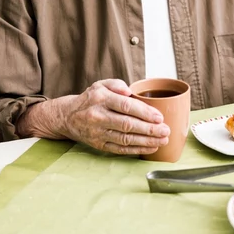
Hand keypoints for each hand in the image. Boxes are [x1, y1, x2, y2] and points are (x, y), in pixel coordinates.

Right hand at [19, 79, 169, 154]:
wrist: (67, 117)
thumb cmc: (89, 99)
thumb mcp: (100, 84)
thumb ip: (116, 84)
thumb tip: (129, 91)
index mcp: (101, 99)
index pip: (125, 106)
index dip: (144, 113)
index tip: (159, 117)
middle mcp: (98, 116)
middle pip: (127, 124)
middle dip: (149, 129)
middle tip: (166, 131)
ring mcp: (98, 132)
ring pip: (125, 139)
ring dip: (146, 141)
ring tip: (163, 140)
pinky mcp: (99, 145)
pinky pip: (120, 149)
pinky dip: (137, 150)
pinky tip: (151, 147)